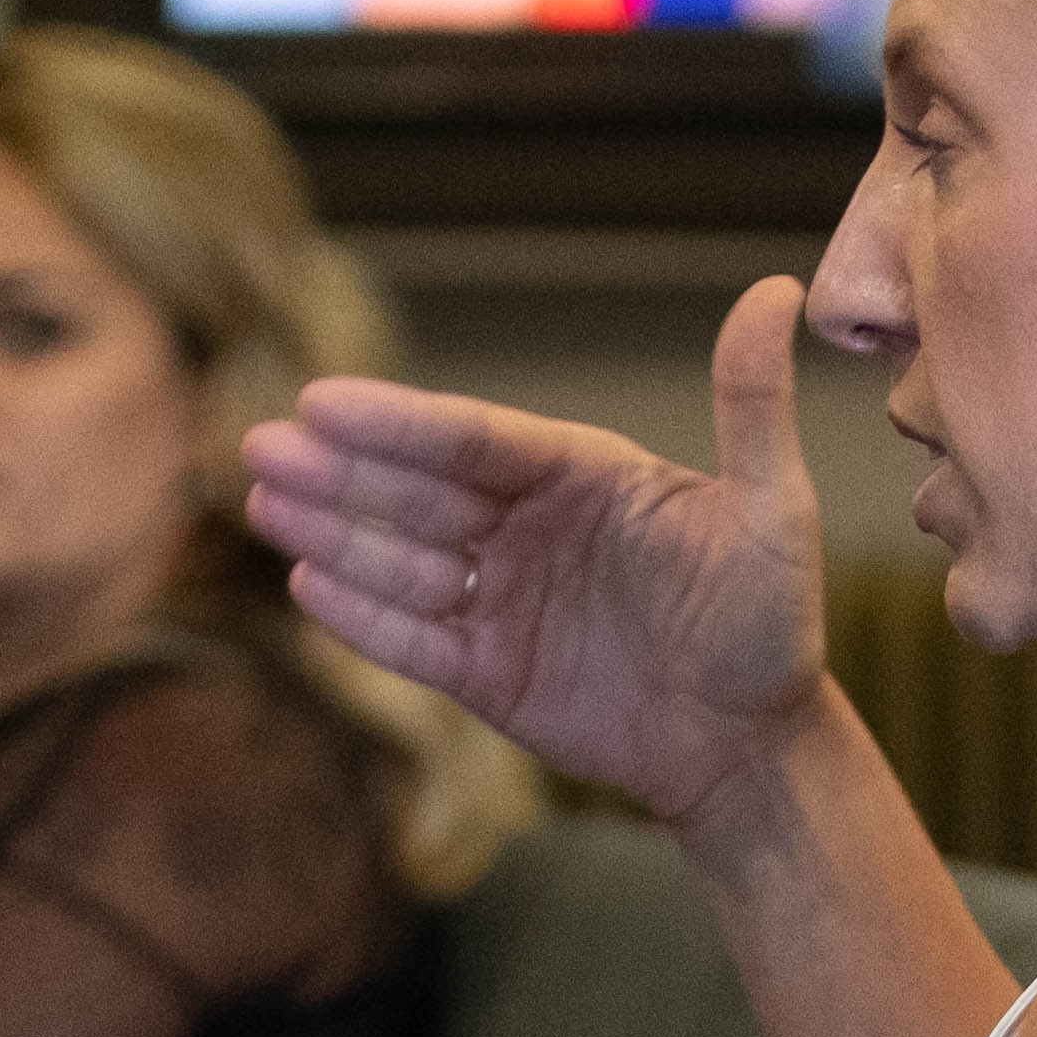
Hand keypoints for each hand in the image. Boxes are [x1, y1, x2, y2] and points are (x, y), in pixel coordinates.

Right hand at [244, 276, 827, 831]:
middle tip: (261, 445)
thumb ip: (751, 406)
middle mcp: (528, 529)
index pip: (474, 441)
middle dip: (340, 472)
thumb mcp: (772, 510)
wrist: (752, 747)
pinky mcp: (487, 674)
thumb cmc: (769, 622)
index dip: (399, 424)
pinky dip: (362, 617)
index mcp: (581, 476)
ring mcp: (502, 601)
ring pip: (403, 560)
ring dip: (333, 533)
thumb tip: (774, 289)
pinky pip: (414, 641)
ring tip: (263, 504)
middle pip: (419, 493)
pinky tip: (308, 584)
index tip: (325, 402)